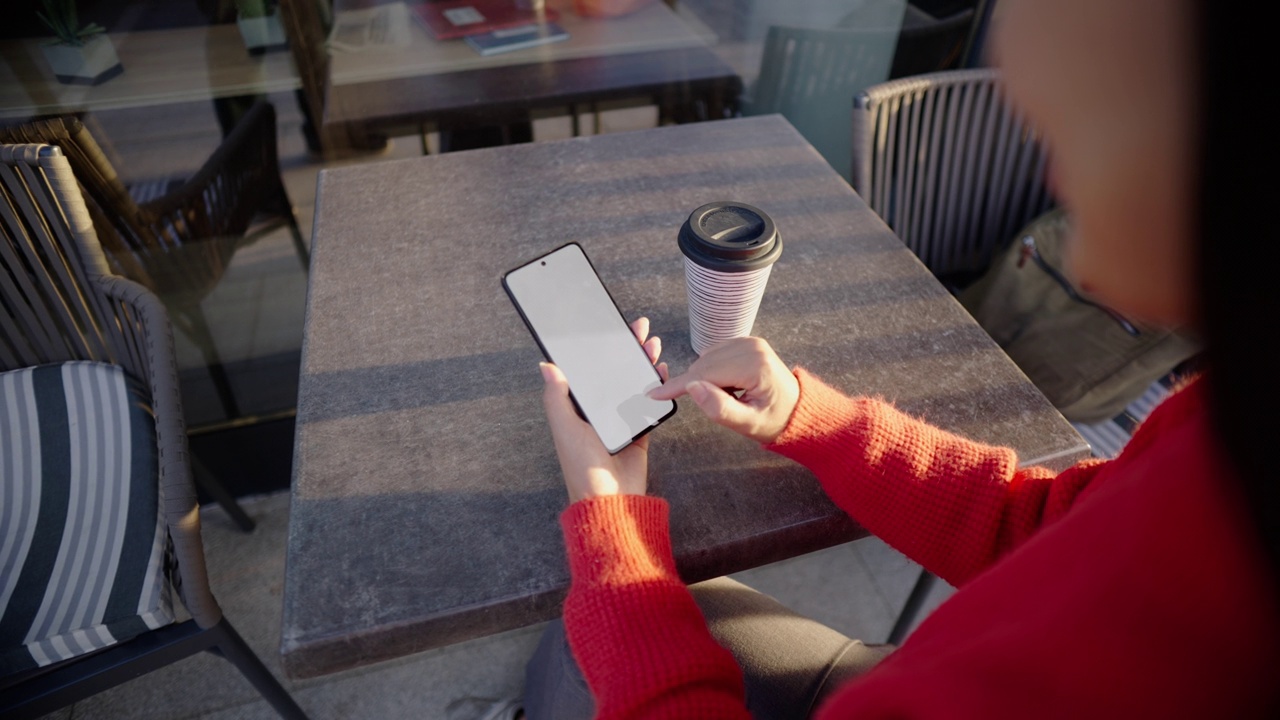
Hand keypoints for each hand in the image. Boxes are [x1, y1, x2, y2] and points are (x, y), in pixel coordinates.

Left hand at [541, 317, 667, 501]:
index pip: (590, 370)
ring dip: (643, 364)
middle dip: (627, 350)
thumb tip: (546, 365)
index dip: (600, 349)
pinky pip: (650, 404)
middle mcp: (598, 412)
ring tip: (653, 346)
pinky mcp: (639, 431)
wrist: (612, 500)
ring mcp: (620, 420)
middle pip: (615, 372)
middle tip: (640, 329)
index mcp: (578, 409)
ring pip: (634, 384)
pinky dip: (656, 387)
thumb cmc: (583, 467)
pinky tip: (662, 372)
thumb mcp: (565, 429)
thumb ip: (557, 398)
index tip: (611, 329)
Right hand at [647, 337, 798, 443]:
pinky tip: (728, 385)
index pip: (707, 374)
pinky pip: (714, 355)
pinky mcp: (745, 342)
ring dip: (706, 379)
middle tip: (717, 405)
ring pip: (706, 359)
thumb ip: (719, 408)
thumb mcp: (748, 424)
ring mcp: (749, 341)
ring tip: (729, 396)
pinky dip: (712, 371)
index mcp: (755, 366)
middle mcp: (752, 347)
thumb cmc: (775, 420)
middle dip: (697, 385)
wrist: (797, 410)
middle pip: (704, 364)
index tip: (654, 393)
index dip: (678, 385)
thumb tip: (692, 388)